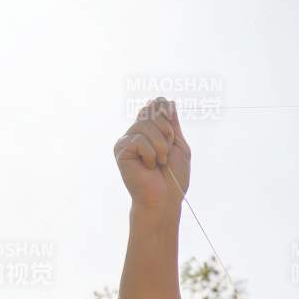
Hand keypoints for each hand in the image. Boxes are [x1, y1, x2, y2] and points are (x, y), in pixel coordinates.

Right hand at [114, 96, 189, 215]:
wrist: (165, 197)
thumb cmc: (174, 176)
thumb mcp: (178, 145)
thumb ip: (172, 124)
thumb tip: (167, 100)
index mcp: (151, 130)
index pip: (155, 104)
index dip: (165, 112)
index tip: (172, 128)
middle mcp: (137, 132)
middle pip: (150, 111)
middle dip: (166, 132)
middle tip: (167, 153)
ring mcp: (127, 140)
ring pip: (145, 125)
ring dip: (160, 146)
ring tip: (159, 162)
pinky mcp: (121, 149)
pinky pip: (139, 140)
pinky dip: (150, 154)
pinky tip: (148, 167)